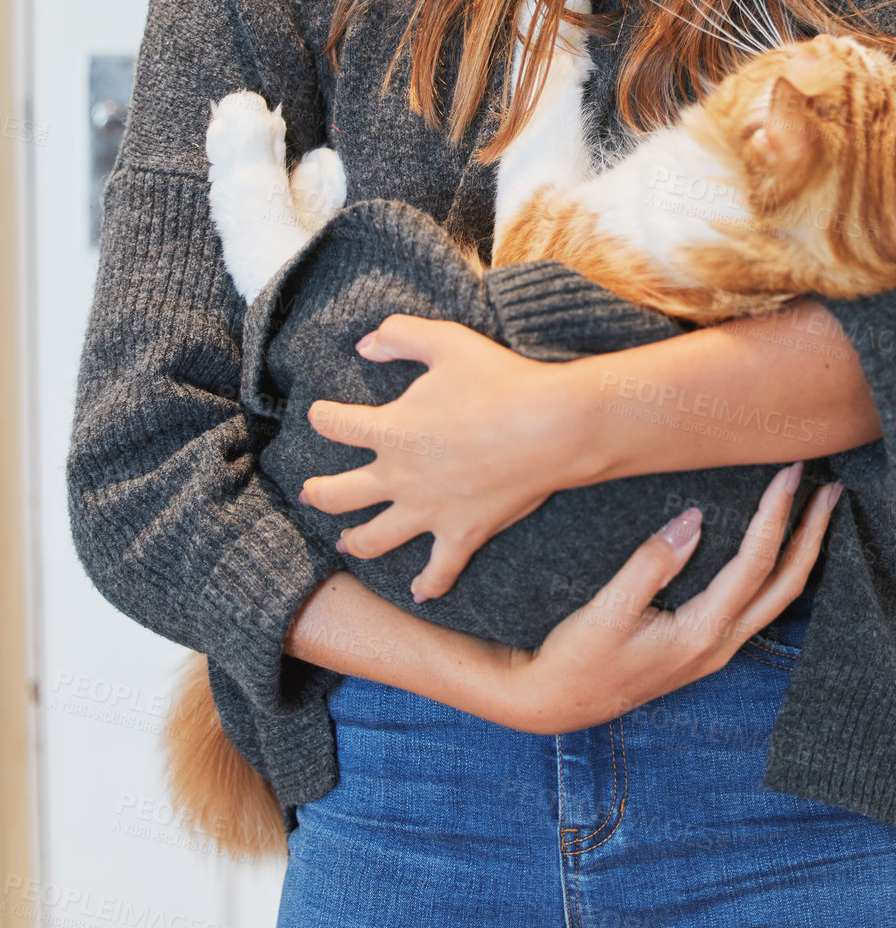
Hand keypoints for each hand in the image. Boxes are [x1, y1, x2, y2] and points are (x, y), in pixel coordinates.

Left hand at [301, 314, 592, 601]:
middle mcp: (400, 477)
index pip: (336, 426)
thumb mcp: (447, 341)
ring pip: (374, 539)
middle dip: (318, 492)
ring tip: (346, 541)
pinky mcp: (462, 533)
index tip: (319, 414)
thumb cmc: (501, 380)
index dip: (322, 417)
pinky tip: (419, 593)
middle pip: (338, 494)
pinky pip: (439, 570)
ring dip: (355, 541)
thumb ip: (400, 335)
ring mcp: (429, 511)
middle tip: (310, 491)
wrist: (552, 426)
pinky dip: (428, 584)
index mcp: (392, 430)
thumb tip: (364, 345)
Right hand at [498, 464, 839, 732]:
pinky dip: (778, 573)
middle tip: (831, 489)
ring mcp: (715, 650)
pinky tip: (776, 552)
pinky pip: (759, 607)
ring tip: (816, 513)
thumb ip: (652, 563)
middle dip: (813, 535)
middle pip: (787, 585)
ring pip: (778, 599)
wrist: (556, 704)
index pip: (755, 563)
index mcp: (702, 633)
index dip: (776, 514)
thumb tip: (694, 519)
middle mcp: (720, 645)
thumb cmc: (577, 659)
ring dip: (802, 554)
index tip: (789, 474)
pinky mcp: (703, 648)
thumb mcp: (607, 609)